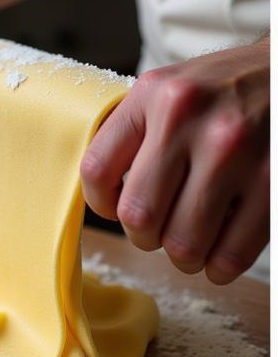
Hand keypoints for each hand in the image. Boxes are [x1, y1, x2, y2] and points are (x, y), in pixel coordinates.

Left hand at [81, 38, 269, 284]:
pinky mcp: (274, 179)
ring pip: (182, 244)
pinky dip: (220, 267)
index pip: (96, 171)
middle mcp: (190, 118)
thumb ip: (136, 135)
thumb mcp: (172, 89)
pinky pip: (231, 254)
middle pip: (138, 217)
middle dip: (145, 237)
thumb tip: (107, 200)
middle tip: (159, 231)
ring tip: (192, 243)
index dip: (101, 203)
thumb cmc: (227, 90)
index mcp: (155, 95)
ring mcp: (236, 149)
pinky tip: (220, 257)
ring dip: (184, 256)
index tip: (116, 207)